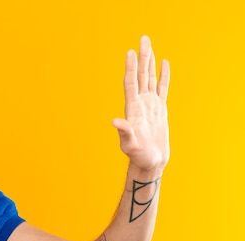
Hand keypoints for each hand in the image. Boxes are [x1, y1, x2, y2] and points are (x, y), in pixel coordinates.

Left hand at [113, 36, 169, 171]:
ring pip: (150, 78)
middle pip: (141, 75)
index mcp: (133, 109)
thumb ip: (124, 133)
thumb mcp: (129, 145)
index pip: (131, 83)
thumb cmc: (138, 156)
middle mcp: (140, 104)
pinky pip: (162, 88)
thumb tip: (115, 122)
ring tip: (150, 46)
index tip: (130, 52)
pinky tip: (164, 63)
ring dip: (150, 62)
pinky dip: (163, 76)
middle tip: (143, 39)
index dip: (131, 68)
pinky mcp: (159, 109)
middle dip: (142, 58)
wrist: (150, 162)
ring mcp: (150, 105)